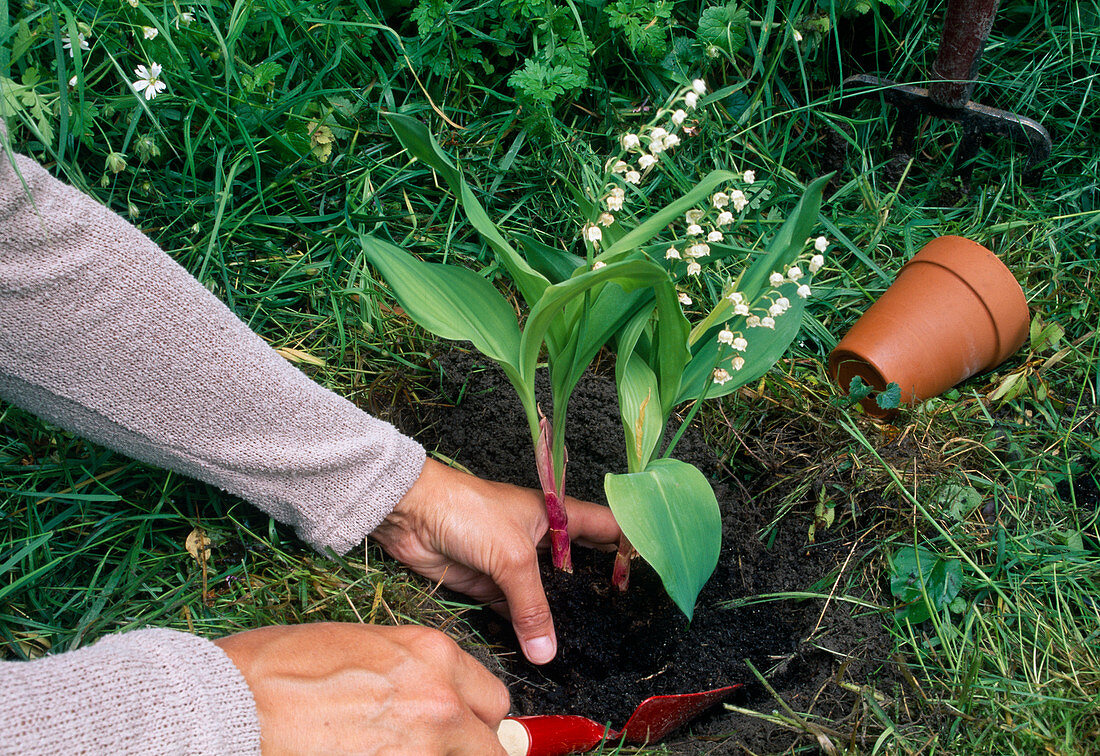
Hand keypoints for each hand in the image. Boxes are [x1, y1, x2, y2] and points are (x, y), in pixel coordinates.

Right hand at [214, 622, 509, 754]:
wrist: (233, 701)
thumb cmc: (282, 669)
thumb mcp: (366, 647)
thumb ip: (416, 673)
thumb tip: (439, 700)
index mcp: (433, 656)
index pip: (493, 702)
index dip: (475, 722)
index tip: (461, 733)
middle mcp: (439, 701)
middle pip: (490, 748)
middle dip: (467, 752)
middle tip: (429, 749)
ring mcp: (419, 748)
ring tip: (389, 751)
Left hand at [371, 458, 620, 664]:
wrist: (410, 513)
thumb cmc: (467, 511)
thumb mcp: (511, 556)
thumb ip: (533, 606)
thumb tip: (548, 652)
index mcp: (557, 515)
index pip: (607, 527)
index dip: (631, 544)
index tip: (655, 571)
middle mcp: (541, 539)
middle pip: (580, 567)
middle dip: (600, 589)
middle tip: (626, 618)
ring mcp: (515, 564)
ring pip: (548, 595)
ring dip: (561, 616)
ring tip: (590, 642)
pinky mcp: (491, 585)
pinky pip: (516, 611)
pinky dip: (528, 628)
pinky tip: (544, 647)